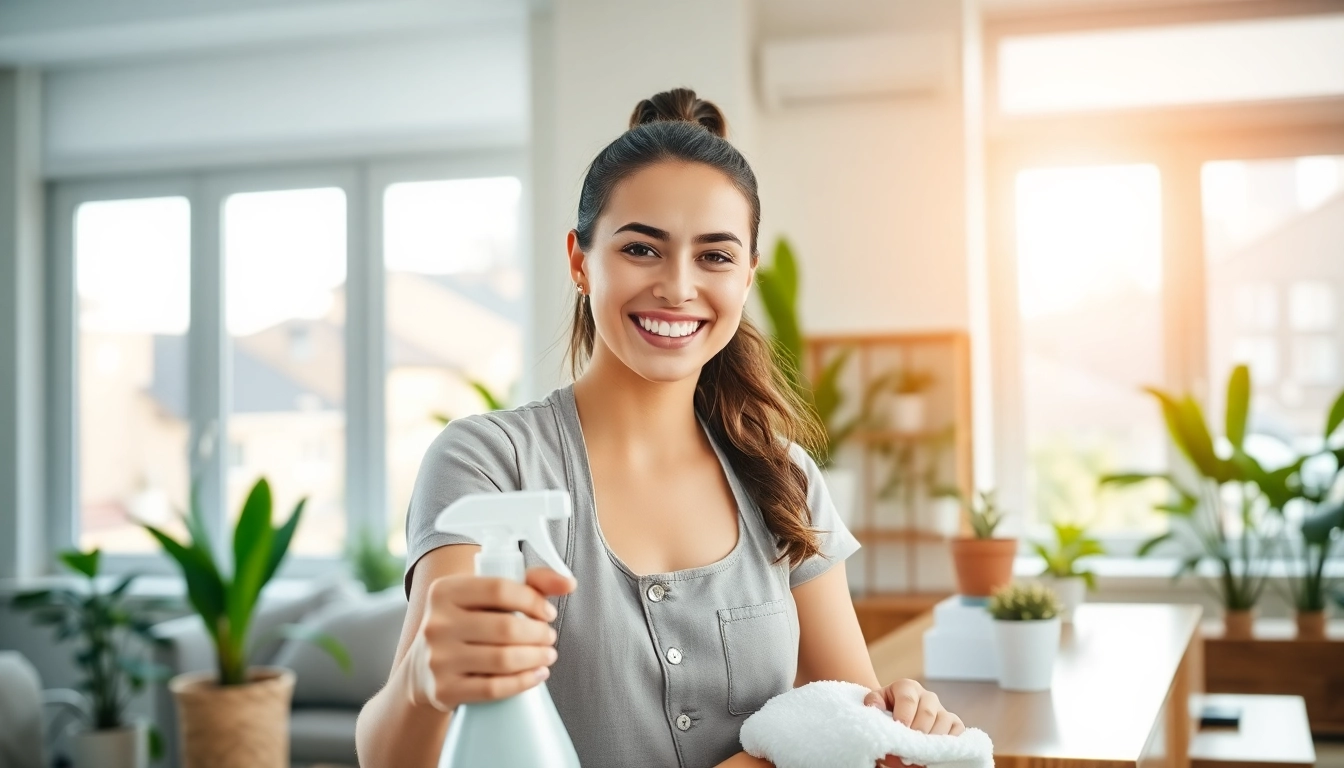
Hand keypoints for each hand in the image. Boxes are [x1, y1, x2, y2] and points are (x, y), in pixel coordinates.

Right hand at [404, 566, 575, 712]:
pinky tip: (537, 675)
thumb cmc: (466, 624)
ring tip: (548, 655)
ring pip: (503, 659)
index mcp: (443, 591)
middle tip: (550, 637)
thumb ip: (530, 581)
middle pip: (505, 627)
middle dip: (539, 633)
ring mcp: (438, 659)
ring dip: (536, 657)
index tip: (548, 613)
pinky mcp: (444, 690)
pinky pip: (493, 688)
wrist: (423, 669)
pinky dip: (523, 682)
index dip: (532, 600)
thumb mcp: (485, 596)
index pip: (499, 589)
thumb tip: (568, 583)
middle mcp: (436, 624)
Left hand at [864, 679, 964, 767]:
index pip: (908, 701)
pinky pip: (957, 730)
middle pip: (927, 714)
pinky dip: (948, 741)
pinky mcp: (953, 721)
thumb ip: (873, 704)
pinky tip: (935, 750)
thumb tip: (876, 709)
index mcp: (907, 687)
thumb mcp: (875, 702)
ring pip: (943, 722)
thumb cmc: (884, 710)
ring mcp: (942, 708)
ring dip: (932, 740)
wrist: (894, 713)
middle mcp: (927, 695)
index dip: (904, 718)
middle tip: (908, 748)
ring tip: (919, 753)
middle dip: (917, 733)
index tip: (899, 732)